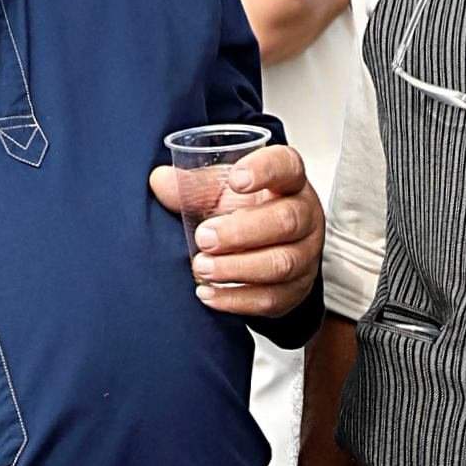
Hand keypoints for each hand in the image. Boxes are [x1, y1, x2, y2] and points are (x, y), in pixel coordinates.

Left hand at [150, 142, 323, 321]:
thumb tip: (160, 181)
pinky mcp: (294, 291)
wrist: (264, 253)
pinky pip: (269, 298)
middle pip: (286, 220)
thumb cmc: (246, 211)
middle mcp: (305, 216)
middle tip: (204, 238)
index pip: (286, 166)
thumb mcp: (222, 190)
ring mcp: (305, 255)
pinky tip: (208, 293)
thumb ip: (194, 185)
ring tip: (202, 268)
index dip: (265, 171)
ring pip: (280, 263)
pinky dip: (235, 299)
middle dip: (241, 231)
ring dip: (236, 268)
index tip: (236, 179)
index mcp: (288, 181)